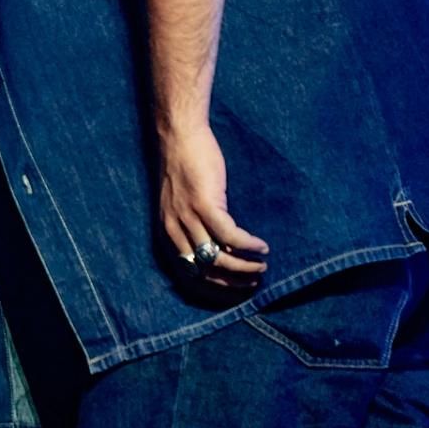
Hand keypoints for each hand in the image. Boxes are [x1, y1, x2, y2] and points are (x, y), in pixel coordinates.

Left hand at [158, 125, 268, 290]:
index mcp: (166, 232)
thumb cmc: (184, 167)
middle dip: (231, 283)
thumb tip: (220, 251)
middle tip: (254, 282)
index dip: (213, 288)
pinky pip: (230, 236)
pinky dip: (248, 245)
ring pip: (219, 258)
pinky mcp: (204, 204)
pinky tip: (261, 246)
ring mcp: (188, 217)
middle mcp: (173, 229)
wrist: (179, 135)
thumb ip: (191, 227)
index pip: (187, 275)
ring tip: (262, 266)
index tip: (235, 292)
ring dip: (244, 267)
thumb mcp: (180, 204)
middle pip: (204, 271)